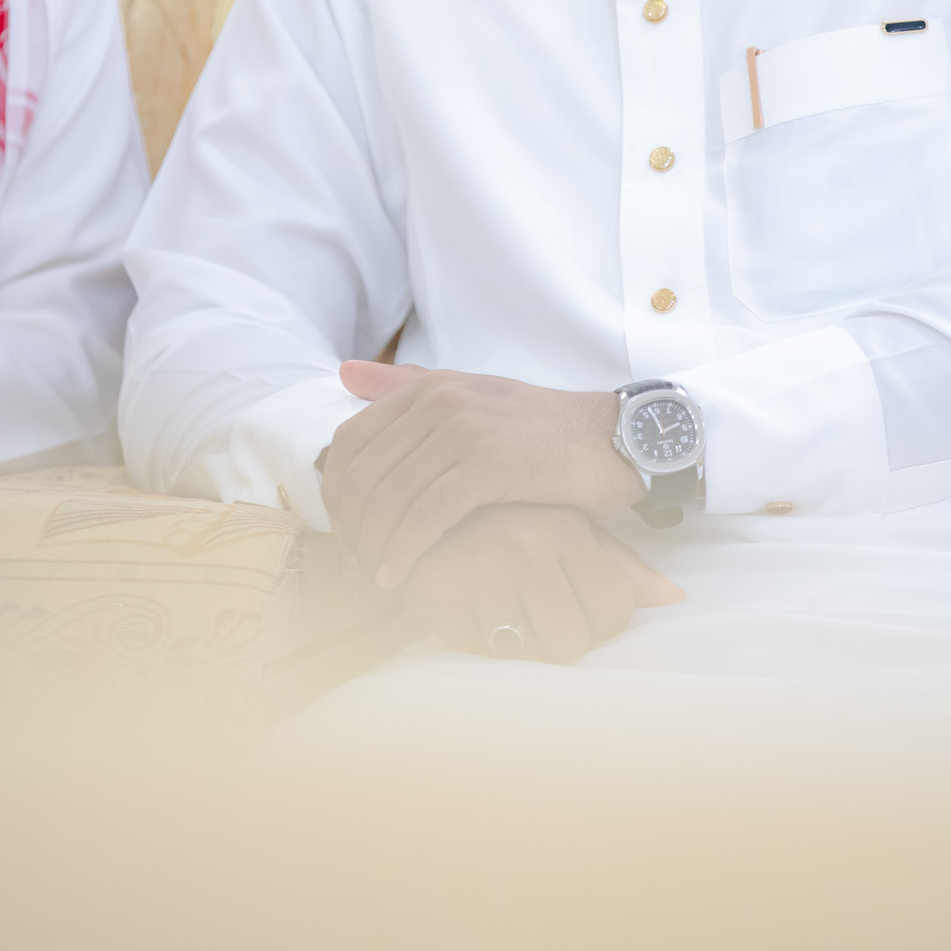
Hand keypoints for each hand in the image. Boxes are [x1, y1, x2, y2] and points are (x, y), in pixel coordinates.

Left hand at [322, 361, 645, 588]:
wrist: (614, 438)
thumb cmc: (541, 431)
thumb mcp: (473, 399)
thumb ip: (408, 386)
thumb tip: (345, 374)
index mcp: (429, 386)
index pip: (351, 441)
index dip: (336, 493)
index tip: (344, 531)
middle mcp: (441, 399)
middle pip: (364, 472)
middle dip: (352, 526)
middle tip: (357, 562)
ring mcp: (466, 428)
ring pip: (392, 496)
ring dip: (376, 545)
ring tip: (378, 575)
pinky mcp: (491, 462)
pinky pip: (428, 514)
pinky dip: (408, 549)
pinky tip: (403, 574)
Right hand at [397, 503, 682, 663]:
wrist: (423, 492)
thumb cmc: (511, 516)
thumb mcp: (569, 526)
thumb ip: (619, 565)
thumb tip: (674, 598)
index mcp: (564, 527)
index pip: (613, 610)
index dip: (599, 622)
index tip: (576, 606)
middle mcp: (526, 546)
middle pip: (571, 641)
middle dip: (557, 639)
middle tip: (535, 614)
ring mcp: (479, 571)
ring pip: (524, 654)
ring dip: (515, 645)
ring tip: (503, 611)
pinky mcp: (437, 593)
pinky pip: (474, 651)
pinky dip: (474, 641)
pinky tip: (470, 611)